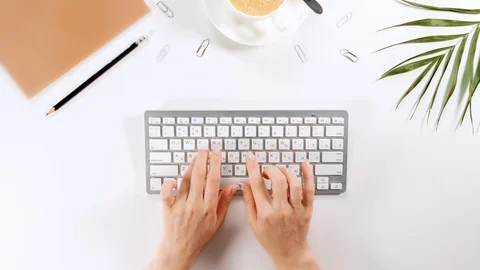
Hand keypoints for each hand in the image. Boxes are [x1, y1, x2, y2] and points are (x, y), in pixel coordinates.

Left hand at [148, 150, 238, 269]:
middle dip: (202, 159)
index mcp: (208, 207)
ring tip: (195, 158)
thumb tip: (232, 187)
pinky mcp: (168, 207)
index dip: (215, 164)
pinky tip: (175, 178)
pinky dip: (170, 182)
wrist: (180, 248)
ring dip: (190, 166)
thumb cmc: (199, 236)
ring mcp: (180, 205)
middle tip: (204, 150)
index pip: (213, 180)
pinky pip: (167, 191)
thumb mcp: (217, 221)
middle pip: (198, 176)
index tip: (216, 154)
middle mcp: (194, 204)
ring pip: (185, 180)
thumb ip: (224, 202)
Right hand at [241, 152, 318, 269]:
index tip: (251, 158)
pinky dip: (308, 175)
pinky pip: (310, 189)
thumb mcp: (253, 223)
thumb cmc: (271, 239)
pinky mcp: (307, 209)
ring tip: (280, 171)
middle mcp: (281, 210)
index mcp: (265, 213)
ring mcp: (296, 209)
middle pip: (278, 181)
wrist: (289, 252)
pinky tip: (304, 165)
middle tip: (267, 170)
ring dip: (286, 171)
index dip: (253, 168)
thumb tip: (245, 184)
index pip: (257, 185)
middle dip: (271, 169)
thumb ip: (249, 202)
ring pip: (294, 183)